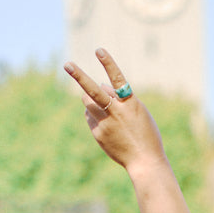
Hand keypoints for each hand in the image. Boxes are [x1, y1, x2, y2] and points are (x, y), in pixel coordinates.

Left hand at [64, 49, 165, 175]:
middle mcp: (116, 112)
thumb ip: (119, 97)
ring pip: (88, 102)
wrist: (144, 162)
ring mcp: (105, 124)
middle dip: (79, 76)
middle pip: (93, 91)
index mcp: (130, 104)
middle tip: (67, 64)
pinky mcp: (98, 133)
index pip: (118, 79)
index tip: (99, 50)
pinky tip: (107, 125)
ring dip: (89, 97)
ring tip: (98, 103)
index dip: (109, 64)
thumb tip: (100, 84)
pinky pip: (90, 117)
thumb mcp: (138, 112)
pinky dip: (95, 116)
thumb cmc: (145, 134)